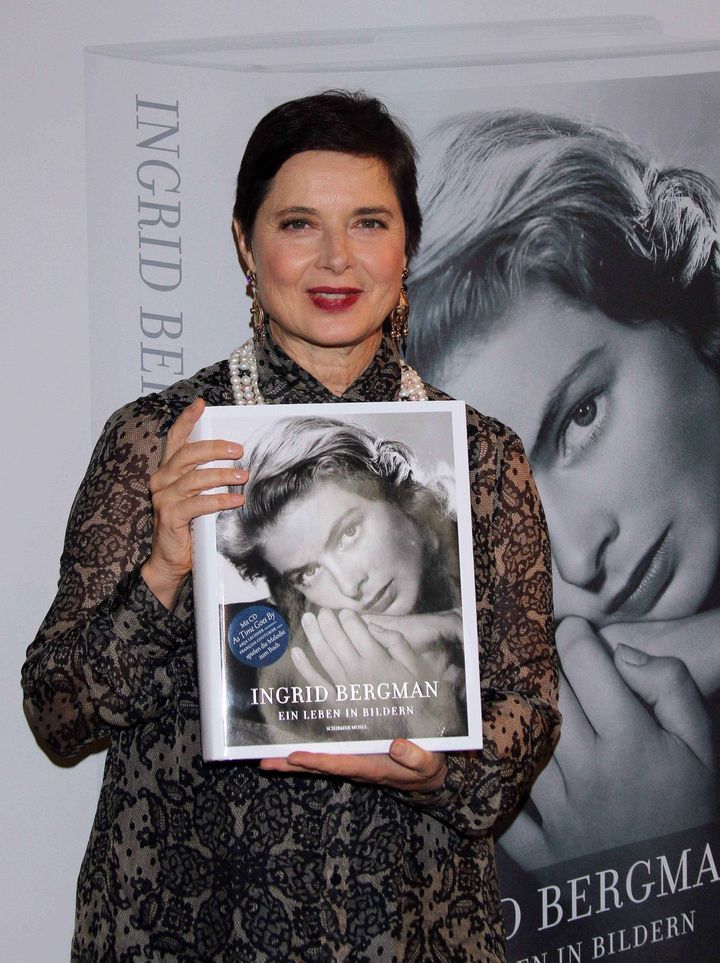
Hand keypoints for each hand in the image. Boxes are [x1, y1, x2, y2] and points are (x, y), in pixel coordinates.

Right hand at [141, 398, 246, 608]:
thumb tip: (236, 462)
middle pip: (187, 454)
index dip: (187, 420)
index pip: (175, 440)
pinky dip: (219, 501)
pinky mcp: (170, 516)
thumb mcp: (196, 497)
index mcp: (167, 471)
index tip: (201, 404)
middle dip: (214, 448)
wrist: (170, 561)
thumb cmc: (188, 527)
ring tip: (243, 476)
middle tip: (238, 449)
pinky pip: (197, 503)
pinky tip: (236, 502)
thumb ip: (206, 479)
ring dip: (222, 475)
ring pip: (195, 478)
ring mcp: (164, 498)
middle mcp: (161, 480)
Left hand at [260, 737, 446, 792]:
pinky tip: (290, 749)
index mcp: (373, 768)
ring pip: (318, 762)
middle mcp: (357, 767)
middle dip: (292, 765)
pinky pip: (326, 756)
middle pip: (319, 766)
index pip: (340, 764)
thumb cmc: (429, 767)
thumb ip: (415, 756)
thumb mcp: (429, 762)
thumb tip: (398, 745)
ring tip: (266, 758)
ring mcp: (353, 763)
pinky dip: (307, 753)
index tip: (294, 757)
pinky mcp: (353, 757)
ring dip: (293, 761)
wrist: (429, 776)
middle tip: (263, 762)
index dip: (317, 760)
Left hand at [292, 609, 460, 732]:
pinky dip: (305, 668)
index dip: (348, 617)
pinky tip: (296, 652)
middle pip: (337, 640)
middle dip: (327, 621)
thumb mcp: (417, 668)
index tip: (345, 611)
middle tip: (322, 610)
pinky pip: (318, 685)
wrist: (414, 740)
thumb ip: (397, 644)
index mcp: (379, 662)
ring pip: (325, 657)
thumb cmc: (419, 700)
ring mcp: (346, 690)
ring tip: (307, 619)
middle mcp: (359, 673)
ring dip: (314, 636)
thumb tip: (373, 627)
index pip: (357, 630)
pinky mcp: (339, 706)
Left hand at [499, 617, 715, 869]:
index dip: (573, 636)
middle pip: (546, 693)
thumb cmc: (688, 810)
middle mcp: (588, 771)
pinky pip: (502, 798)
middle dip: (544, 667)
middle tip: (544, 659)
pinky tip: (501, 753)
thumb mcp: (701, 746)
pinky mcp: (537, 847)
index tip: (571, 631)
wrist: (675, 895)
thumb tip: (623, 654)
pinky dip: (496, 775)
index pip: (584, 663)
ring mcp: (557, 810)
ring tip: (525, 699)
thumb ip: (671, 689)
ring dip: (517, 711)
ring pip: (519, 735)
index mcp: (631, 741)